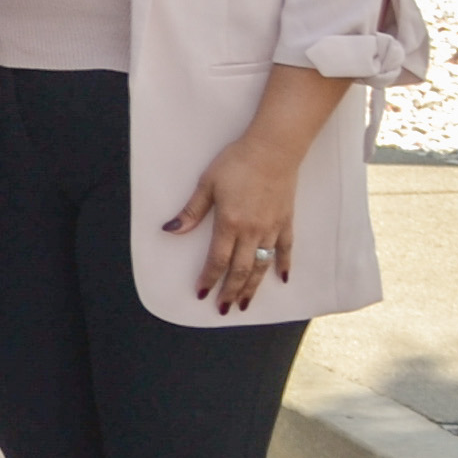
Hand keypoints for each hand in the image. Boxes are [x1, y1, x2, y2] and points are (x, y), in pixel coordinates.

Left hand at [170, 134, 309, 312]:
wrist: (273, 149)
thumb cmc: (237, 163)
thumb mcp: (207, 184)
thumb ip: (191, 211)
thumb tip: (170, 230)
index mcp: (229, 223)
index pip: (217, 260)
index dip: (208, 279)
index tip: (201, 294)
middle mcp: (252, 231)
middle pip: (240, 270)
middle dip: (231, 292)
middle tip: (224, 309)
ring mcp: (271, 228)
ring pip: (262, 265)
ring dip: (253, 286)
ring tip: (246, 303)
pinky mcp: (286, 221)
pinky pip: (285, 249)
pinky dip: (283, 265)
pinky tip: (281, 279)